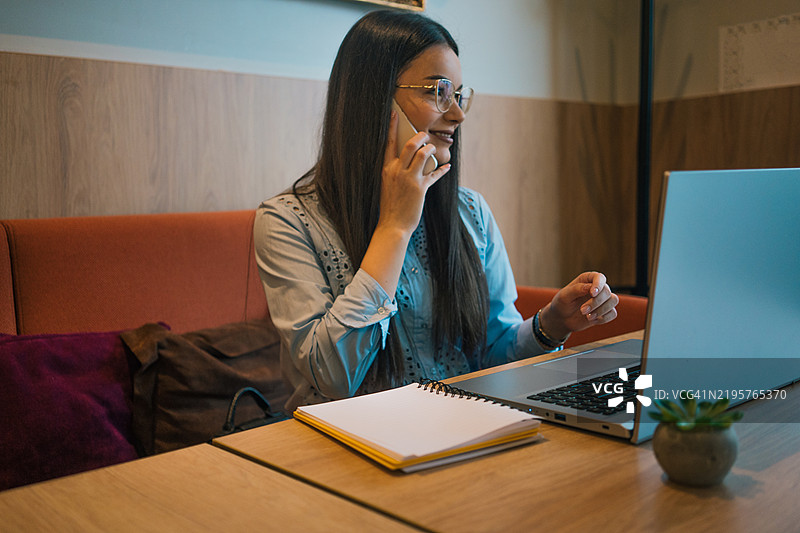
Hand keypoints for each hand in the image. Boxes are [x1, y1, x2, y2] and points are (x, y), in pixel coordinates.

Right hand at [378, 110, 450, 235]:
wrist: (392, 225)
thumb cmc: (390, 206)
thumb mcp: (387, 185)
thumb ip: (395, 171)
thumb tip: (407, 160)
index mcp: (386, 168)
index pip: (388, 142)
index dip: (392, 126)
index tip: (394, 114)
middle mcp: (397, 170)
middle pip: (411, 144)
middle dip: (421, 136)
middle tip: (426, 135)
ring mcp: (409, 179)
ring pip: (424, 154)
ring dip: (432, 149)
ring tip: (434, 149)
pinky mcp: (420, 188)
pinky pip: (434, 173)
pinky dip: (442, 169)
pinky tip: (447, 166)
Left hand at [539, 272, 618, 340]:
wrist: (562, 319)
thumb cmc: (562, 304)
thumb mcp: (564, 296)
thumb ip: (576, 289)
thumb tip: (590, 287)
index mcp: (587, 280)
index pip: (599, 277)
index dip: (598, 284)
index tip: (592, 293)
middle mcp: (597, 288)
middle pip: (607, 291)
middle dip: (596, 302)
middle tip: (582, 310)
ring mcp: (602, 300)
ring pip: (613, 300)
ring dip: (601, 310)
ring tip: (587, 317)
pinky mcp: (605, 311)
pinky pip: (613, 313)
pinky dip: (604, 318)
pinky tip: (591, 320)